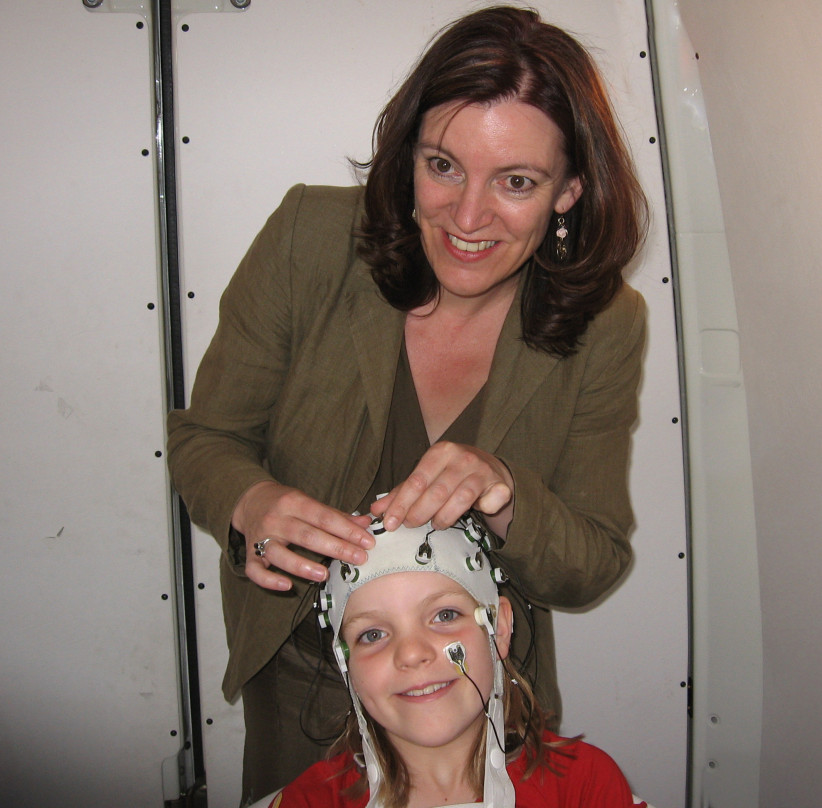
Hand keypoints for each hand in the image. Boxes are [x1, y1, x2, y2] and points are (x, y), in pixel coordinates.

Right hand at [232, 481, 373, 590]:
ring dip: (302, 565)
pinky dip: (269, 579)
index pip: (324, 517)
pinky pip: (255, 570)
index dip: (347, 530)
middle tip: (359, 558)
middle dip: (335, 547)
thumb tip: (366, 523)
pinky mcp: (250, 553)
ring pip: (279, 553)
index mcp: (294, 502)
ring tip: (324, 574)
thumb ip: (336, 515)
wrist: (251, 500)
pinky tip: (287, 585)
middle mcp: (276, 519)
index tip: (367, 542)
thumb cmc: (286, 503)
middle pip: (306, 535)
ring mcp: (261, 537)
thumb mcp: (309, 502)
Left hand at [370, 442, 513, 534]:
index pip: (416, 480)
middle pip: (436, 492)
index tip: (389, 523)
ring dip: (444, 517)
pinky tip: (477, 513)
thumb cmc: (451, 473)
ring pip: (460, 499)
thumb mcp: (426, 477)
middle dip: (419, 513)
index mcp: (440, 451)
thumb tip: (376, 510)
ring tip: (435, 524)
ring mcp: (483, 470)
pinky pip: (491, 501)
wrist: (490, 468)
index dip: (401, 504)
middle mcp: (462, 457)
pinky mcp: (500, 484)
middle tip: (410, 525)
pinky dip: (485, 509)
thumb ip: (402, 492)